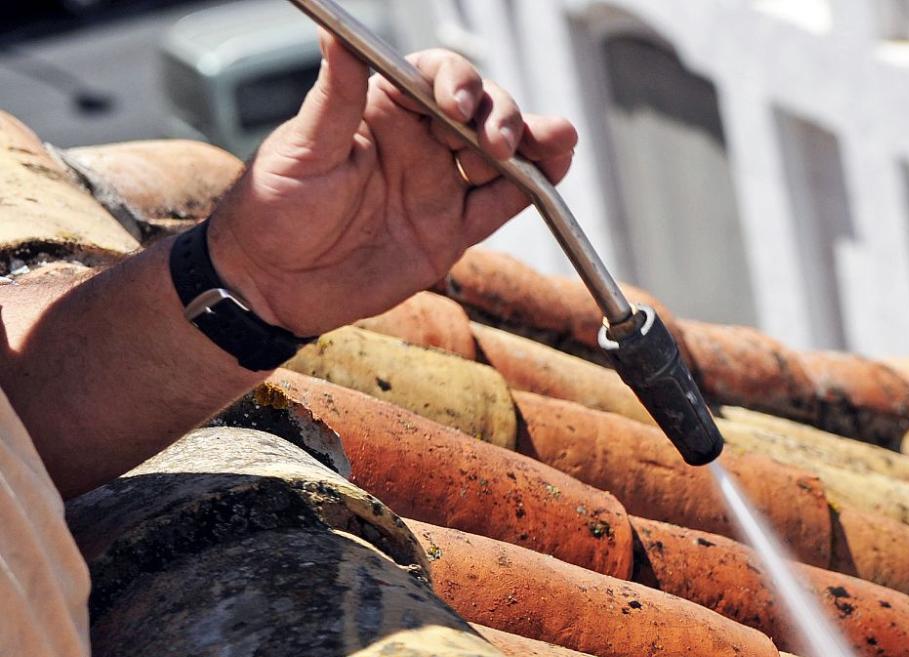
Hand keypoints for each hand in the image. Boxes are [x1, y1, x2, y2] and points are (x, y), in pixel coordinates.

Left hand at [204, 34, 577, 335]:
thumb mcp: (300, 150)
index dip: (456, 81)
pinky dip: (535, 189)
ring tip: (554, 142)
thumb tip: (335, 37)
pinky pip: (503, 205)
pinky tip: (554, 174)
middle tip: (498, 142)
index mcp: (382, 112)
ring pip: (502, 155)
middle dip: (501, 115)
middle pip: (480, 112)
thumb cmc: (271, 209)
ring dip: (533, 142)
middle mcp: (417, 144)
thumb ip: (332, 98)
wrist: (272, 285)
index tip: (456, 105)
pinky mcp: (451, 232)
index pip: (434, 78)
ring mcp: (439, 187)